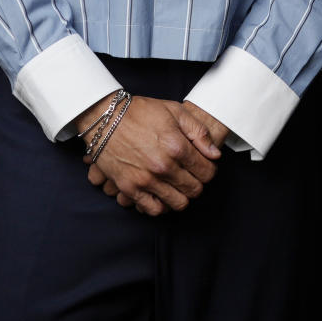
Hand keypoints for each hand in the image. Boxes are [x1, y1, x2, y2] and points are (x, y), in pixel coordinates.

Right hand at [77, 94, 222, 215]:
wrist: (106, 118)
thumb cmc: (141, 112)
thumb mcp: (175, 111)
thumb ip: (199, 132)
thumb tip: (215, 154)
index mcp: (177, 146)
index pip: (207, 172)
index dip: (209, 170)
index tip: (204, 165)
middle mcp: (164, 167)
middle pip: (195, 189)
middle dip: (197, 182)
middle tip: (191, 174)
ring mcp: (146, 180)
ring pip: (178, 203)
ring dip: (182, 195)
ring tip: (178, 184)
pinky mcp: (130, 189)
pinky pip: (154, 210)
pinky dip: (162, 205)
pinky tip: (162, 193)